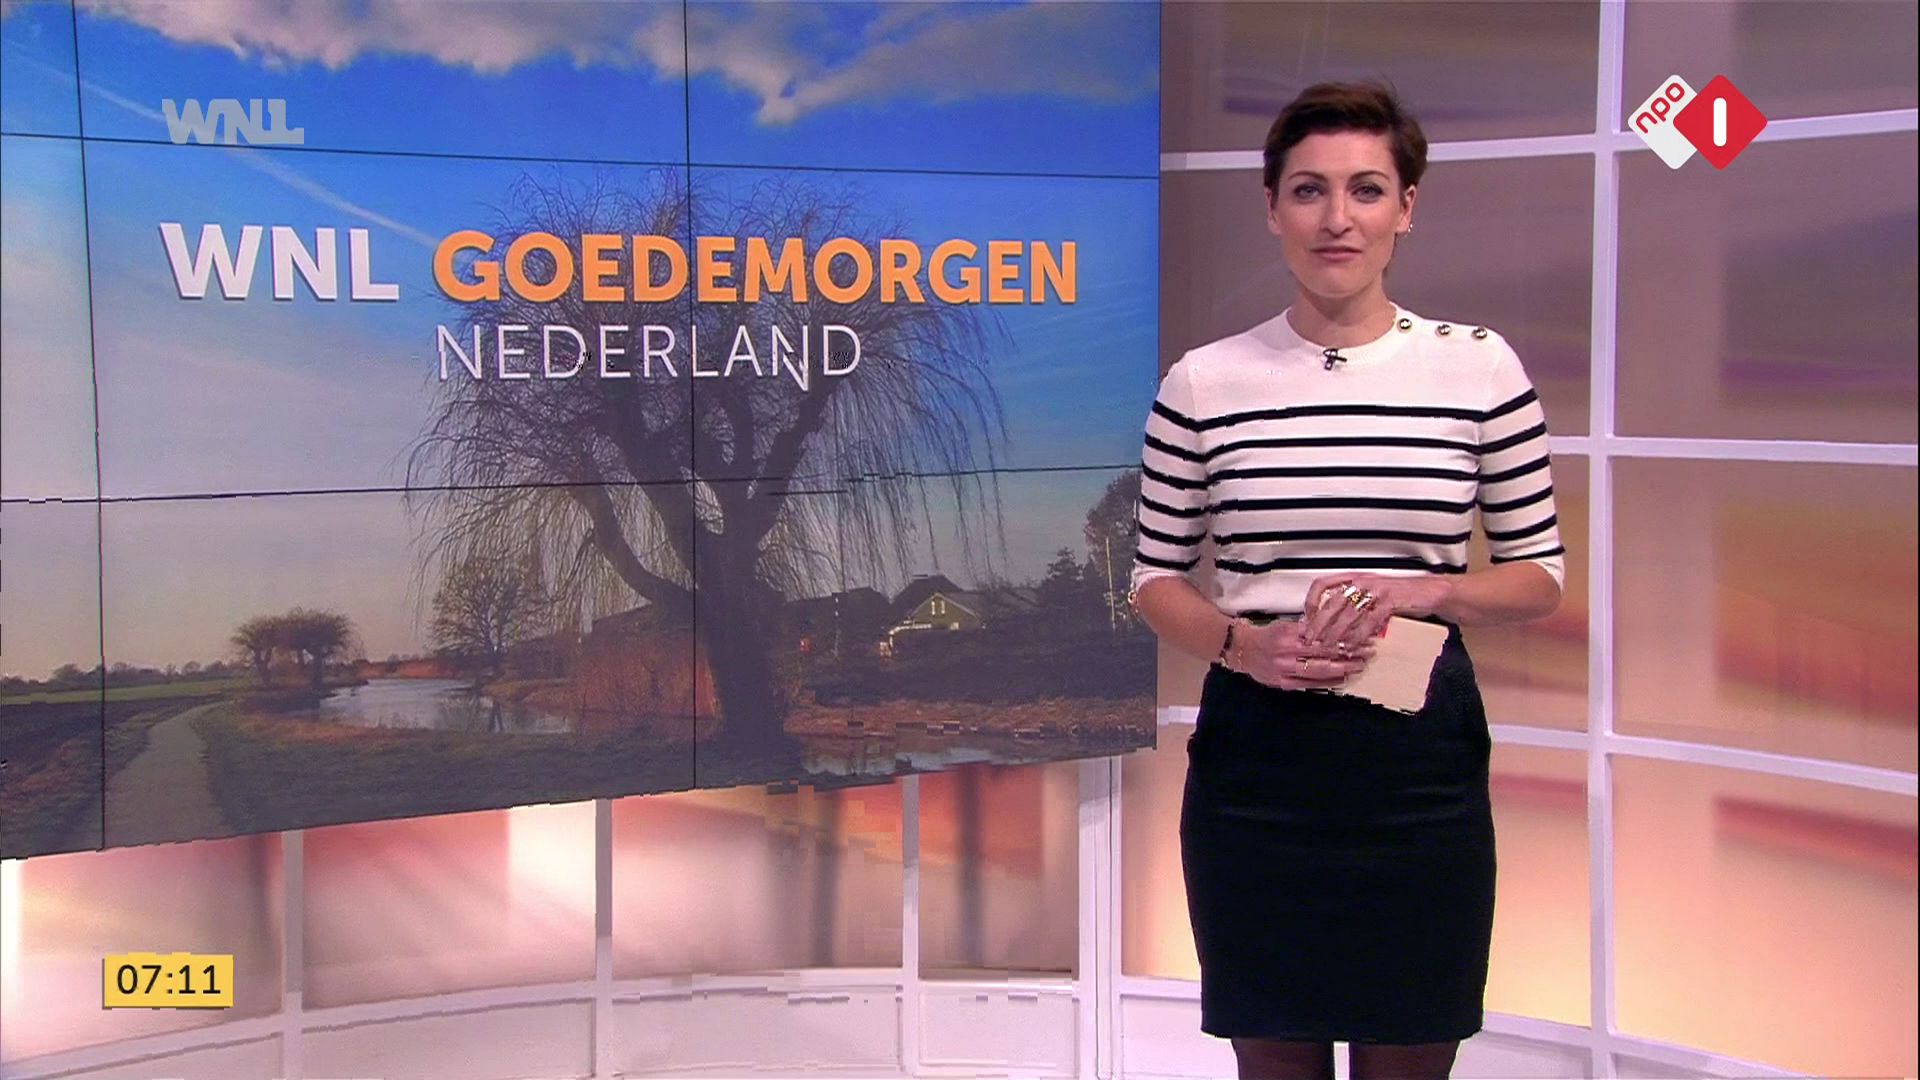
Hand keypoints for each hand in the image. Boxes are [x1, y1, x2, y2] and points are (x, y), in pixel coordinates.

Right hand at [1228, 617, 1374, 690]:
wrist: (1241, 650)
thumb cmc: (1266, 635)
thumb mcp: (1285, 625)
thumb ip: (1307, 628)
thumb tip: (1334, 626)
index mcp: (1289, 635)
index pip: (1322, 636)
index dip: (1344, 638)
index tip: (1361, 636)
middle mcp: (1287, 653)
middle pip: (1324, 654)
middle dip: (1349, 654)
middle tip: (1368, 652)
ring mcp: (1285, 670)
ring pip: (1320, 671)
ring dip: (1343, 669)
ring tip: (1360, 666)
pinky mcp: (1284, 684)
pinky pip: (1310, 685)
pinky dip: (1328, 683)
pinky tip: (1342, 679)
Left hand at [1300, 573, 1454, 648]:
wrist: (1430, 592)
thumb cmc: (1400, 596)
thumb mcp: (1372, 598)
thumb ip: (1354, 607)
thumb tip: (1332, 624)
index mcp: (1355, 578)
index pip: (1323, 584)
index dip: (1311, 602)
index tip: (1306, 619)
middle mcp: (1362, 581)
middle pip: (1332, 602)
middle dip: (1318, 624)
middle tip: (1310, 640)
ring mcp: (1376, 590)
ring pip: (1347, 614)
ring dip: (1335, 633)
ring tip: (1327, 647)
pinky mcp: (1390, 601)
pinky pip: (1368, 621)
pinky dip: (1358, 635)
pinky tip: (1352, 646)